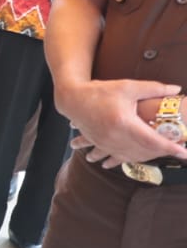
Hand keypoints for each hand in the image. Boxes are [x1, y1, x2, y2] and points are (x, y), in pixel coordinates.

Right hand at [58, 80, 186, 166]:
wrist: (72, 100)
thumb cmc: (100, 91)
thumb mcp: (128, 87)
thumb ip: (153, 89)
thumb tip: (176, 90)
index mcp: (123, 122)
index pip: (152, 139)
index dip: (170, 147)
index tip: (184, 153)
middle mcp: (114, 137)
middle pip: (144, 151)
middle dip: (163, 152)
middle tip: (178, 151)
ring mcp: (106, 143)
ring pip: (132, 156)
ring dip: (148, 157)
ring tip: (162, 155)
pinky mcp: (100, 145)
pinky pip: (117, 157)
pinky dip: (130, 160)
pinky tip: (137, 161)